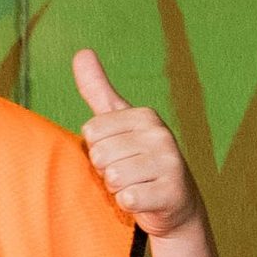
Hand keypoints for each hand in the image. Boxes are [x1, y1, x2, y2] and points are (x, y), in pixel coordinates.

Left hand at [74, 49, 205, 238]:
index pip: (91, 131)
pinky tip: (143, 200)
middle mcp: (161, 134)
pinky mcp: (172, 192)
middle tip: (127, 172)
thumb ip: (98, 90)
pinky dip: (129, 204)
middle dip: (105, 170)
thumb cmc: (138, 160)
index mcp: (145, 116)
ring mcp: (170, 163)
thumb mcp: (118, 122)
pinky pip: (128, 199)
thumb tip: (82, 52)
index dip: (96, 149)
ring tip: (135, 184)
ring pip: (113, 178)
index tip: (118, 153)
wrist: (174, 203)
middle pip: (100, 155)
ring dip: (118, 188)